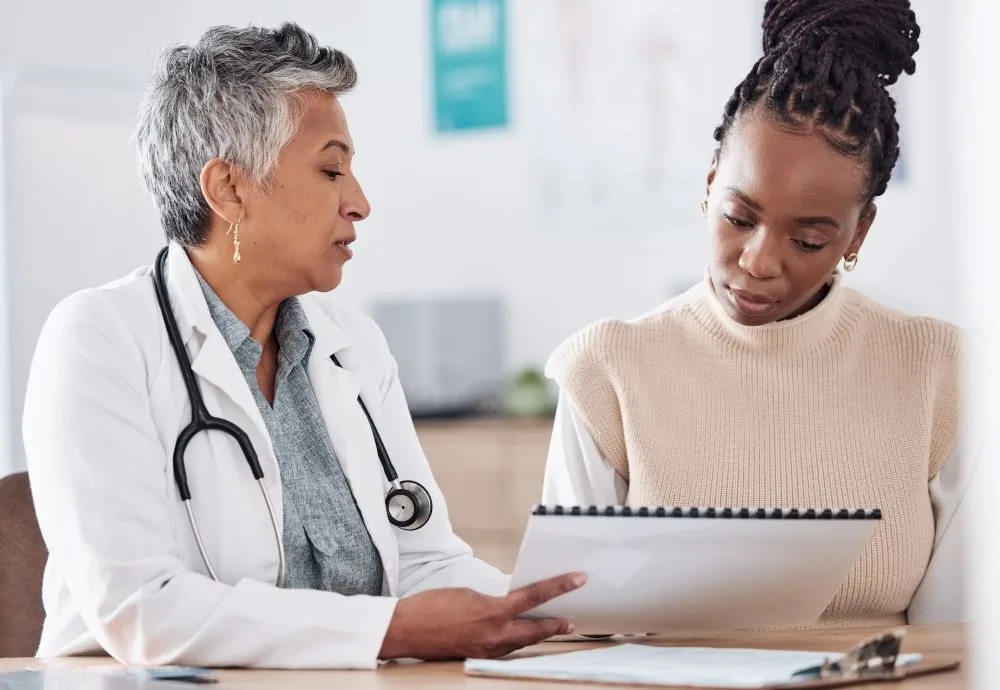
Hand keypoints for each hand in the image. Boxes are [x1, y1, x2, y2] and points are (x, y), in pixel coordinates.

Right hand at [378, 572, 586, 660]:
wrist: (406, 629)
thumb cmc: (430, 608)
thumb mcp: (468, 593)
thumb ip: (493, 599)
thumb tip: (508, 603)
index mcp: (493, 613)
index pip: (535, 596)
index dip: (559, 587)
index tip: (576, 580)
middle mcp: (494, 635)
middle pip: (536, 629)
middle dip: (555, 624)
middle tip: (571, 622)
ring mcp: (487, 649)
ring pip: (521, 642)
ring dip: (536, 635)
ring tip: (550, 628)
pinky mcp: (478, 655)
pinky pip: (504, 648)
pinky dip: (514, 641)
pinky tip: (517, 637)